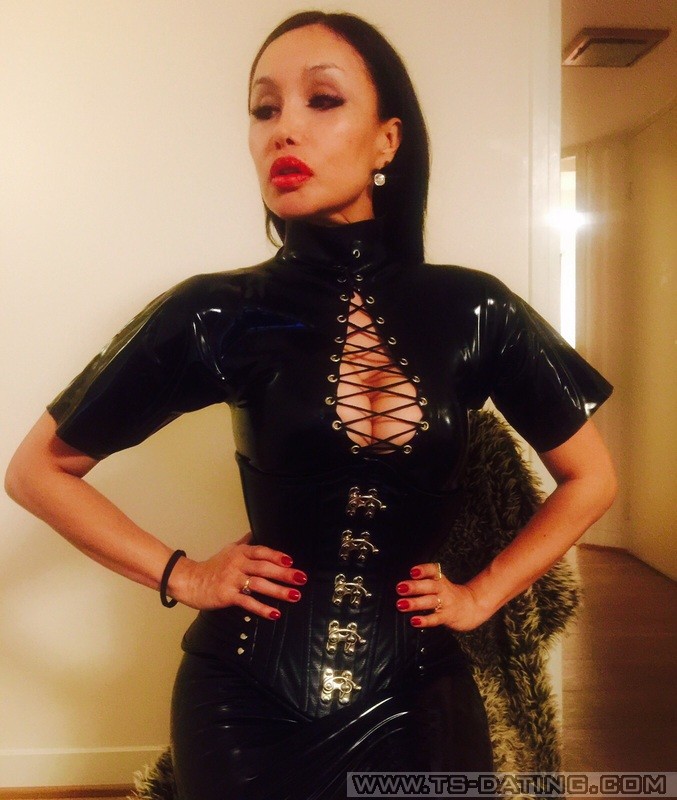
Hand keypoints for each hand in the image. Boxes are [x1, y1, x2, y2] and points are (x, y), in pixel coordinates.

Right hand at [169, 531, 306, 618]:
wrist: (189, 581)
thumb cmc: (211, 567)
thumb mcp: (228, 550)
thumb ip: (244, 543)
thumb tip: (254, 532)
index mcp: (239, 553)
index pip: (261, 551)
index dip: (276, 555)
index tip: (291, 561)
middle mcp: (237, 564)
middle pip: (264, 567)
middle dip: (284, 574)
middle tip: (301, 579)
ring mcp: (232, 580)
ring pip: (259, 584)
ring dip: (278, 591)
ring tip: (295, 596)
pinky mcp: (227, 595)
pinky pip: (247, 602)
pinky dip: (262, 608)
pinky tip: (274, 614)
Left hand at [395, 562, 486, 631]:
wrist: (473, 606)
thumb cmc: (449, 595)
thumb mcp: (440, 584)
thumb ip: (424, 583)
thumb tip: (402, 586)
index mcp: (440, 579)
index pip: (433, 571)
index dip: (423, 570)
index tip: (413, 571)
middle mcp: (443, 589)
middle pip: (429, 586)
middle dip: (414, 586)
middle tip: (400, 588)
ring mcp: (446, 603)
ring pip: (430, 602)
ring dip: (415, 603)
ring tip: (401, 604)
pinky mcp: (447, 616)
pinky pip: (436, 618)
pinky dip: (425, 620)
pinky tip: (414, 621)